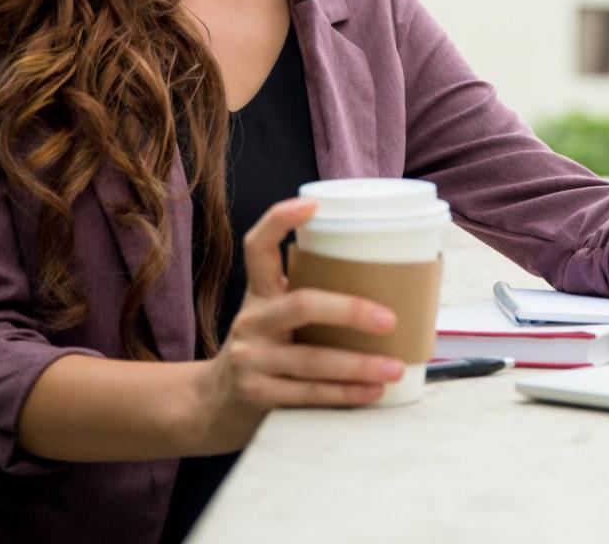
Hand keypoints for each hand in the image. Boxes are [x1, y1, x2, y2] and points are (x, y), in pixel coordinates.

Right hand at [192, 198, 406, 452]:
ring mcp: (250, 359)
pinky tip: (372, 393)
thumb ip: (310, 297)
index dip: (280, 221)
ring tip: (394, 368)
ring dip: (358, 366)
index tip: (313, 205)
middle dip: (350, 311)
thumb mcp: (274, 315)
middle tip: (389, 320)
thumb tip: (390, 286)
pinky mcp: (255, 394)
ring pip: (310, 360)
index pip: (257, 246)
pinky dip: (345, 394)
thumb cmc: (266, 350)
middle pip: (301, 305)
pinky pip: (308, 393)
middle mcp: (251, 321)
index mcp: (260, 293)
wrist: (215, 403)